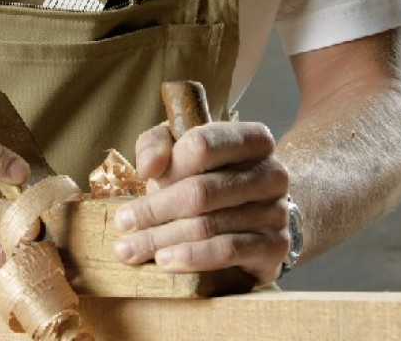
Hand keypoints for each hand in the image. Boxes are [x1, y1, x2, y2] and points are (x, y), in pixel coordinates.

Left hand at [113, 122, 290, 284]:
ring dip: (162, 238)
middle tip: (123, 223)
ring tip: (131, 248)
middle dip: (155, 209)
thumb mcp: (181, 149)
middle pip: (201, 190)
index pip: (203, 144)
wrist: (261, 217)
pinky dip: (191, 256)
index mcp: (253, 140)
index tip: (140, 179)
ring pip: (208, 224)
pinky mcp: (274, 247)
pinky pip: (227, 251)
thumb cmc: (212, 176)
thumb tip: (150, 166)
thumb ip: (158, 144)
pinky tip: (164, 261)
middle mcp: (272, 173)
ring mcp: (277, 211)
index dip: (169, 163)